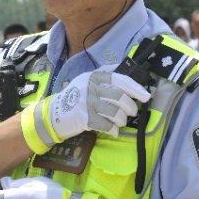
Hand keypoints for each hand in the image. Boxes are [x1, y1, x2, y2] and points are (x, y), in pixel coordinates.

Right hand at [21, 65, 149, 153]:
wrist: (53, 114)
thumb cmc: (74, 97)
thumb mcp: (86, 80)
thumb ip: (104, 74)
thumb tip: (126, 68)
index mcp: (93, 76)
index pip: (119, 79)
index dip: (135, 88)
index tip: (146, 96)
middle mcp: (90, 88)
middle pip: (119, 97)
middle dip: (130, 107)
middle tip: (131, 112)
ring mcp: (86, 103)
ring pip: (115, 112)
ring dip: (121, 120)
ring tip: (119, 122)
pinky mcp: (84, 118)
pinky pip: (107, 126)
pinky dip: (113, 130)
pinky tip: (113, 130)